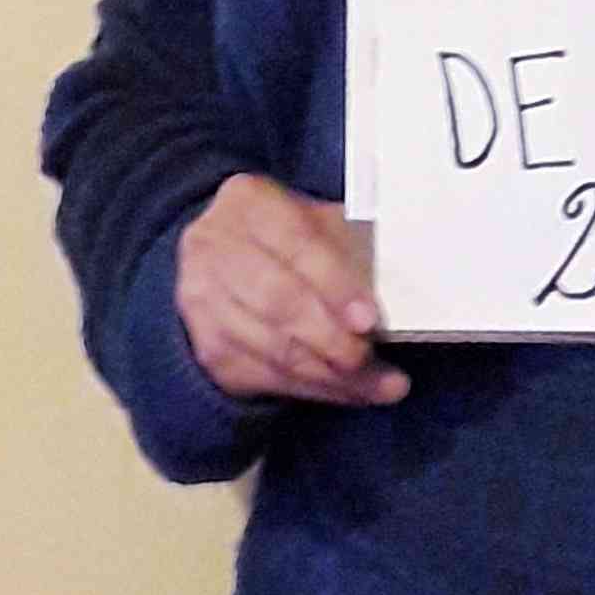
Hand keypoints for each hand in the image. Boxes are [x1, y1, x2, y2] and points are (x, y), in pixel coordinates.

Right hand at [175, 174, 409, 406]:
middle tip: (373, 358)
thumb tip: (390, 289)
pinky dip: (314, 389)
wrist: (222, 258)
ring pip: (274, 349)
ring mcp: (203, 302)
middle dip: (333, 338)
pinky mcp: (208, 348)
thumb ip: (347, 244)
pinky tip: (350, 392)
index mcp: (249, 203)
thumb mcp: (315, 220)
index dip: (336, 286)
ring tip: (380, 386)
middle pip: (280, 303)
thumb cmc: (286, 235)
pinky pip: (266, 377)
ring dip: (332, 375)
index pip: (297, 245)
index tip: (369, 319)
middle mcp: (215, 249)